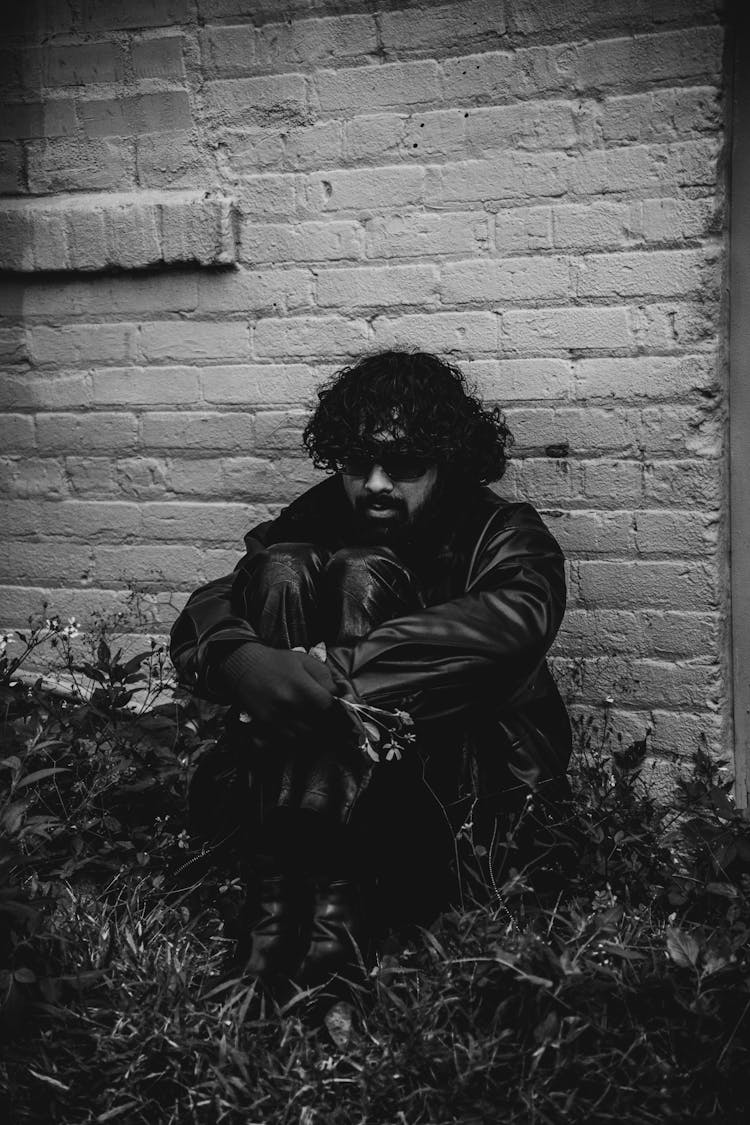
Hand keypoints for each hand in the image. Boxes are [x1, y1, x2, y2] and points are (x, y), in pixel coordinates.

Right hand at [225, 644, 339, 743]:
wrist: (243, 666)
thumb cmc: (276, 661)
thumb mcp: (305, 661)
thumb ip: (325, 677)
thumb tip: (339, 694)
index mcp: (302, 687)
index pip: (329, 707)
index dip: (336, 708)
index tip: (336, 706)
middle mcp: (290, 705)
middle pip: (319, 725)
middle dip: (325, 720)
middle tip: (323, 713)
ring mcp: (277, 718)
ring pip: (305, 735)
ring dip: (311, 729)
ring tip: (309, 717)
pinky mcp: (266, 725)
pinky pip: (288, 739)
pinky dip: (295, 734)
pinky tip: (295, 722)